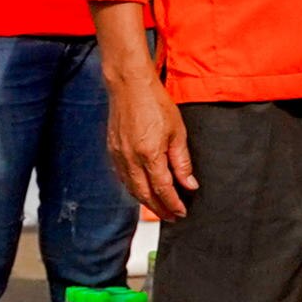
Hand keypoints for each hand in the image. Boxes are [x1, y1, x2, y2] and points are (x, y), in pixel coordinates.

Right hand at [104, 64, 196, 221]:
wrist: (129, 85)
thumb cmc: (154, 102)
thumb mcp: (177, 132)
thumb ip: (182, 161)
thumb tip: (189, 183)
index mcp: (149, 154)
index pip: (162, 189)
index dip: (173, 203)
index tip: (181, 212)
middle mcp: (130, 159)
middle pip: (144, 194)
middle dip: (158, 209)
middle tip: (171, 217)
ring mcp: (118, 156)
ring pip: (131, 188)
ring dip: (145, 201)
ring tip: (158, 207)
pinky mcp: (112, 150)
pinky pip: (122, 177)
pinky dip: (133, 188)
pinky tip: (141, 189)